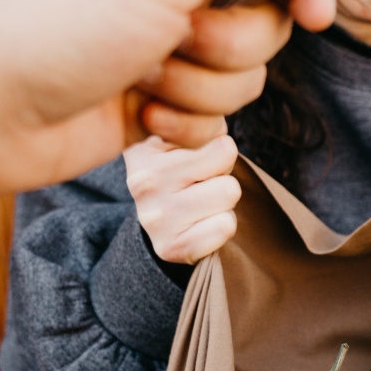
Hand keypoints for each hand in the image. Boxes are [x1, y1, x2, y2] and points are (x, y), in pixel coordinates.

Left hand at [0, 0, 339, 260]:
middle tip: (176, 36)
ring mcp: (167, 50)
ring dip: (199, 88)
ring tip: (142, 77)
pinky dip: (183, 125)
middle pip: (267, 27)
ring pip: (243, 81)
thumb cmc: (61, 17)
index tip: (314, 11)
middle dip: (230, 44)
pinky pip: (214, 123)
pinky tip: (139, 112)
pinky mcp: (158, 106)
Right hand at [125, 134, 241, 264]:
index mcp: (144, 144)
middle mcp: (141, 179)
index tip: (198, 155)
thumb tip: (219, 144)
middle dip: (222, 172)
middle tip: (201, 183)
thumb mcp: (191, 136)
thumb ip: (204, 124)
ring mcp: (152, 216)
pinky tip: (201, 224)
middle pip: (225, 158)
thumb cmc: (188, 170)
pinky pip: (225, 226)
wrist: (168, 225)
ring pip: (229, 192)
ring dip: (224, 199)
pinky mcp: (169, 247)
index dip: (220, 146)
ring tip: (201, 201)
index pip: (211, 131)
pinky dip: (223, 225)